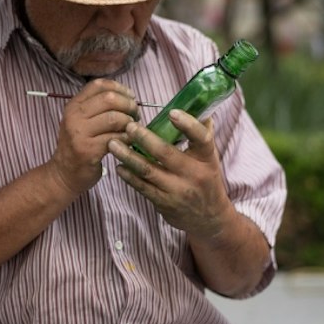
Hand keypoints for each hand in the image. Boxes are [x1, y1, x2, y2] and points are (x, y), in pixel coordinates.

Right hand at [48, 79, 140, 184]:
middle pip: (109, 98)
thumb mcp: (82, 122)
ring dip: (130, 124)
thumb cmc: (80, 146)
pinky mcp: (88, 150)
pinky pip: (116, 138)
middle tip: (136, 116)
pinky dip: (128, 139)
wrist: (64, 173)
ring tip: (133, 131)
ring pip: (115, 118)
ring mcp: (80, 133)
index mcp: (74, 105)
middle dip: (129, 105)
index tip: (131, 97)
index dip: (119, 88)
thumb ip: (98, 108)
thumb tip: (128, 98)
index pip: (98, 84)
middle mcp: (74, 115)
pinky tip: (129, 143)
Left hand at [109, 107, 235, 238]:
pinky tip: (118, 166)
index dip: (188, 125)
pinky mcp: (165, 203)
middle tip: (128, 126)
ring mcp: (178, 191)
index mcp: (207, 159)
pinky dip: (129, 176)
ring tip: (113, 144)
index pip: (201, 138)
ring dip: (128, 156)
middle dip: (144, 138)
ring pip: (148, 171)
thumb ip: (203, 134)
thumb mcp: (210, 159)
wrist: (209, 218)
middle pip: (166, 153)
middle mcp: (194, 175)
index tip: (171, 112)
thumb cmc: (206, 180)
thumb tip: (200, 106)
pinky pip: (142, 187)